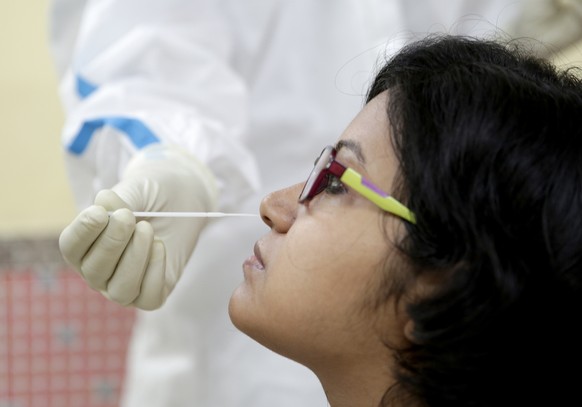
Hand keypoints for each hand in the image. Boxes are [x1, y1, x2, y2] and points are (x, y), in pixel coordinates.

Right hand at [59, 144, 216, 309]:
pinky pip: (148, 298)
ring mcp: (124, 286)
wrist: (182, 201)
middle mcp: (100, 272)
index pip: (71, 248)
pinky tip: (160, 246)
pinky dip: (154, 273)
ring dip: (133, 259)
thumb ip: (119, 200)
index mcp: (85, 245)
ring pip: (121, 290)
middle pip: (94, 270)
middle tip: (127, 217)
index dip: (83, 232)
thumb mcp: (136, 191)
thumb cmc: (151, 196)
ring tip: (147, 229)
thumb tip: (102, 200)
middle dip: (111, 242)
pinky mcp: (153, 294)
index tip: (100, 212)